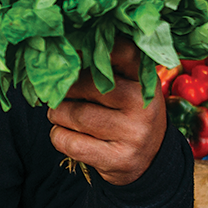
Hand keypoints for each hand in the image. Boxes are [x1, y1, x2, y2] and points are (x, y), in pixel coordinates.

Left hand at [47, 37, 166, 185]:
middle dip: (64, 89)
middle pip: (85, 84)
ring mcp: (133, 134)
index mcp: (145, 81)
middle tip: (60, 92)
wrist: (150, 160)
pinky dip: (58, 135)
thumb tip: (63, 51)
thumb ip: (104, 67)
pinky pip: (67, 141)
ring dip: (57, 113)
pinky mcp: (117, 159)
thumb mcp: (129, 86)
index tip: (74, 52)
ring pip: (72, 113)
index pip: (122, 52)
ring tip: (62, 113)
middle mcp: (142, 106)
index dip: (93, 48)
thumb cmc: (128, 112)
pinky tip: (67, 134)